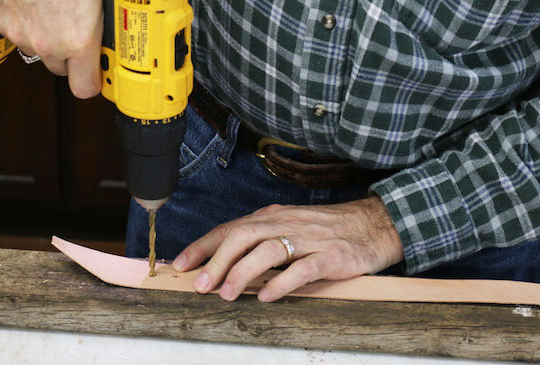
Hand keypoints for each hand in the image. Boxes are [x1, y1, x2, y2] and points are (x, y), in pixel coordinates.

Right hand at [0, 0, 102, 98]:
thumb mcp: (96, 2)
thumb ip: (101, 26)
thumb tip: (107, 34)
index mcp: (78, 39)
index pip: (85, 87)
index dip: (93, 81)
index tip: (98, 76)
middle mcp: (47, 43)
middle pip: (60, 68)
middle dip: (69, 54)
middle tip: (75, 27)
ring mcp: (19, 33)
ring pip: (35, 48)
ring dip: (44, 35)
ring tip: (51, 8)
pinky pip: (14, 30)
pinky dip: (22, 19)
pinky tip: (31, 2)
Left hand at [172, 196, 403, 301]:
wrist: (373, 224)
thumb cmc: (325, 229)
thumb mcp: (288, 226)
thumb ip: (260, 239)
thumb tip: (224, 261)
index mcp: (272, 217)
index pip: (229, 228)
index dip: (202, 246)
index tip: (181, 265)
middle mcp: (285, 224)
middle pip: (242, 236)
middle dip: (216, 261)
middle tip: (199, 285)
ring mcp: (308, 240)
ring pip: (268, 251)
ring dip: (242, 272)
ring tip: (226, 294)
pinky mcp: (330, 256)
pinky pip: (303, 269)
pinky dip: (282, 283)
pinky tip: (266, 297)